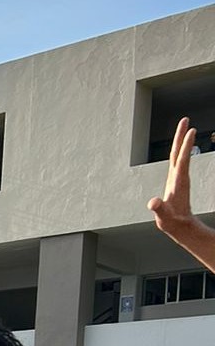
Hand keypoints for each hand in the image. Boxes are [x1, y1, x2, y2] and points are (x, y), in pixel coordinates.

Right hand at [148, 117, 196, 236]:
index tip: (191, 131)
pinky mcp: (175, 179)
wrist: (180, 226)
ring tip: (184, 126)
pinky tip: (179, 145)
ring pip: (179, 154)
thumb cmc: (172, 221)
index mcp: (178, 182)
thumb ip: (159, 208)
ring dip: (181, 139)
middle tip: (186, 119)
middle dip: (183, 135)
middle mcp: (179, 176)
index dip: (186, 145)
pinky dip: (178, 150)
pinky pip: (177, 160)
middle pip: (180, 152)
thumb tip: (153, 202)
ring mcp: (177, 177)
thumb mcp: (164, 217)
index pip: (182, 160)